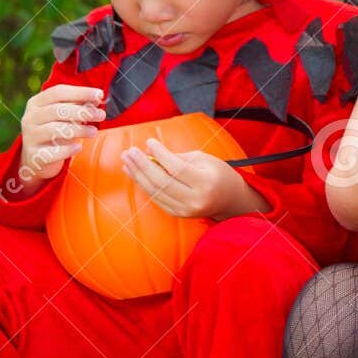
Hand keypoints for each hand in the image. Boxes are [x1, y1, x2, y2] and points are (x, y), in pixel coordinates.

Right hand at [18, 84, 104, 188]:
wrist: (35, 158)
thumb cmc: (52, 132)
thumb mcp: (62, 116)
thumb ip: (77, 106)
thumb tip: (97, 98)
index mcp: (36, 103)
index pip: (58, 92)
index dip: (80, 92)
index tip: (99, 94)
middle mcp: (30, 118)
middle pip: (57, 110)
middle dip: (83, 111)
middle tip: (101, 115)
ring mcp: (30, 136)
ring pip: (55, 130)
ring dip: (79, 130)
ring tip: (93, 132)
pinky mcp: (34, 155)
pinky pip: (53, 152)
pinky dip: (68, 149)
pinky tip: (78, 147)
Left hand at [121, 139, 249, 219]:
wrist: (230, 200)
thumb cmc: (218, 174)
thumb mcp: (204, 159)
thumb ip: (177, 156)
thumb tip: (150, 150)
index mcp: (205, 183)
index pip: (177, 168)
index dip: (161, 154)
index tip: (149, 142)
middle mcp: (195, 200)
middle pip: (162, 182)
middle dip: (142, 165)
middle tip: (130, 151)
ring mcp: (185, 210)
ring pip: (155, 192)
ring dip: (138, 175)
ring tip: (127, 161)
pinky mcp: (178, 214)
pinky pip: (156, 198)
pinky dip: (144, 185)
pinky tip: (135, 173)